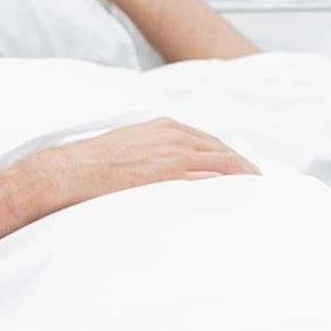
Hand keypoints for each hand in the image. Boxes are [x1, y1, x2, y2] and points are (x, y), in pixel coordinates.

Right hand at [33, 117, 259, 208]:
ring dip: (242, 182)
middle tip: (258, 188)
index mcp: (165, 127)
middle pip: (224, 153)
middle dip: (243, 170)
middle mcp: (175, 137)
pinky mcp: (170, 176)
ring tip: (256, 198)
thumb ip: (154, 149)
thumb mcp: (130, 144)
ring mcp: (174, 156)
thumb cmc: (94, 163)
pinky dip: (227, 191)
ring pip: (224, 166)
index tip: (241, 173)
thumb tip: (165, 166)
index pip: (210, 142)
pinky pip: (210, 182)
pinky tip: (237, 204)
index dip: (230, 158)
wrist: (72, 171)